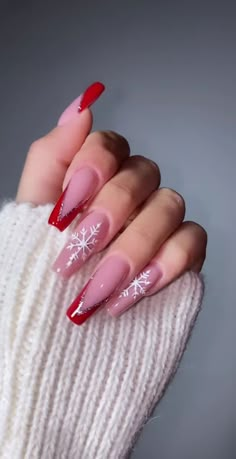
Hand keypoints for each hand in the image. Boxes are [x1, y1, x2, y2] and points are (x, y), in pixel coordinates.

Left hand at [16, 82, 206, 324]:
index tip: (65, 208)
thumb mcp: (31, 214)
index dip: (92, 166)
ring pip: (170, 204)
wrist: (53, 339)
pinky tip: (132, 292)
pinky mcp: (180, 257)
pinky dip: (164, 264)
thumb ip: (52, 156)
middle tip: (77, 253)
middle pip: (142, 172)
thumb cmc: (37, 275)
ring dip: (132, 246)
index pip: (108, 144)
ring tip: (98, 286)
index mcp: (95, 180)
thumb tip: (82, 105)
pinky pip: (193, 241)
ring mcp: (158, 225)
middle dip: (109, 212)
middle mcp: (131, 196)